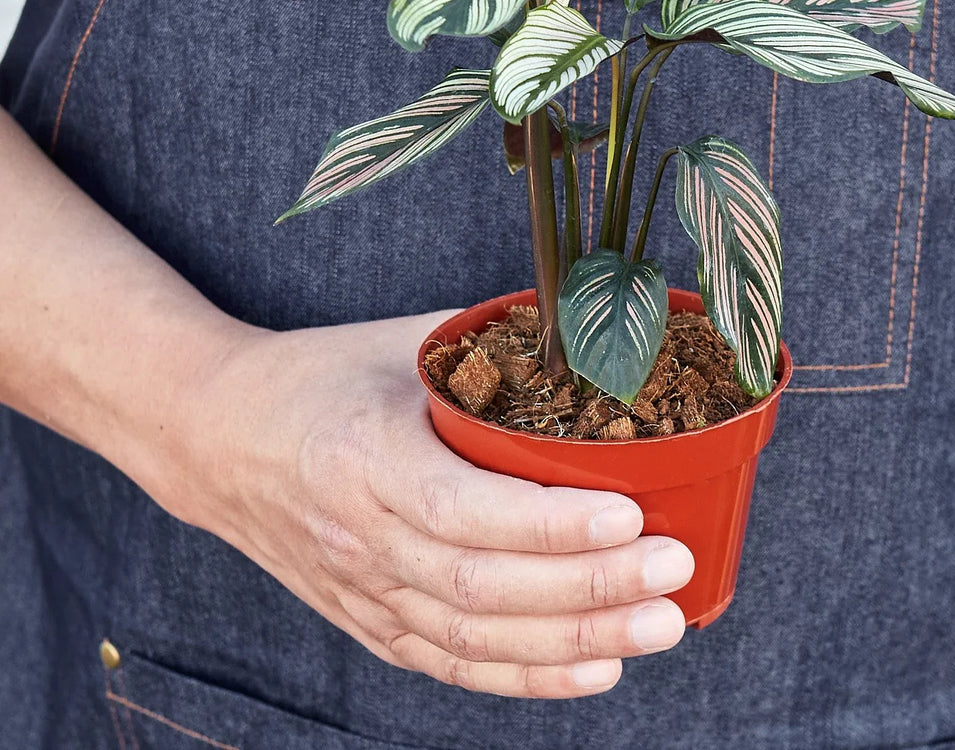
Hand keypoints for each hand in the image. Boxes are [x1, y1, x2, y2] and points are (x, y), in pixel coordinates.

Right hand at [169, 311, 694, 698]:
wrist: (215, 436)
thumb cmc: (319, 376)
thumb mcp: (402, 342)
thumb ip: (493, 349)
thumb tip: (595, 346)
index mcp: (365, 455)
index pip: (465, 509)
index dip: (550, 523)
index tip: (629, 516)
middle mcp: (361, 536)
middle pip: (484, 586)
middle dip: (589, 588)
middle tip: (674, 570)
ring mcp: (362, 590)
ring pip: (477, 637)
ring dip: (576, 641)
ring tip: (659, 625)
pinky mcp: (369, 619)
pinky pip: (453, 663)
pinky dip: (528, 677)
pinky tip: (596, 669)